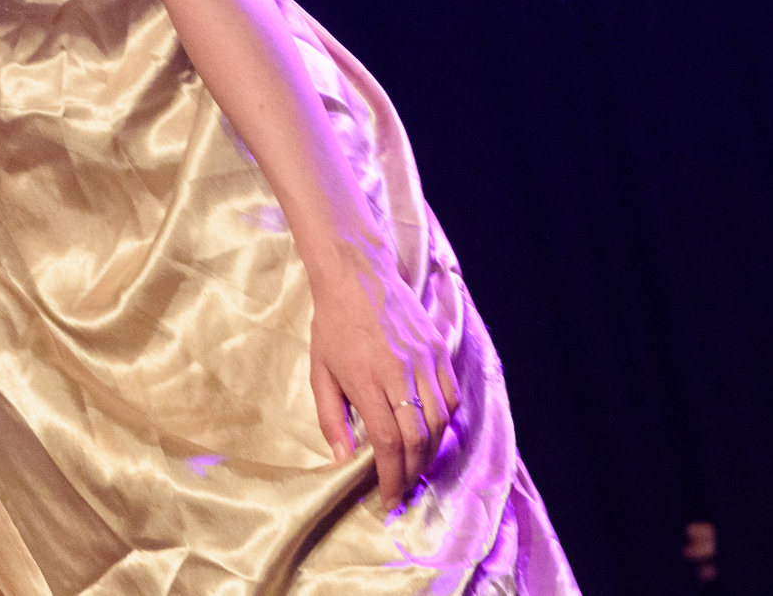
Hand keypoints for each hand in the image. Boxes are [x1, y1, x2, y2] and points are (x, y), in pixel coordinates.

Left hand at [308, 248, 458, 510]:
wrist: (356, 274)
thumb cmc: (332, 324)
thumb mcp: (320, 371)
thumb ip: (331, 418)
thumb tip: (343, 460)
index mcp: (367, 380)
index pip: (387, 443)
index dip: (392, 477)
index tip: (389, 499)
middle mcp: (400, 373)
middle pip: (418, 438)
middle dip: (412, 472)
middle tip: (404, 488)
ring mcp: (424, 360)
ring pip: (440, 421)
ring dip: (431, 452)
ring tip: (417, 466)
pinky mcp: (439, 350)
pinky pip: (452, 396)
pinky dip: (446, 421)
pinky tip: (432, 431)